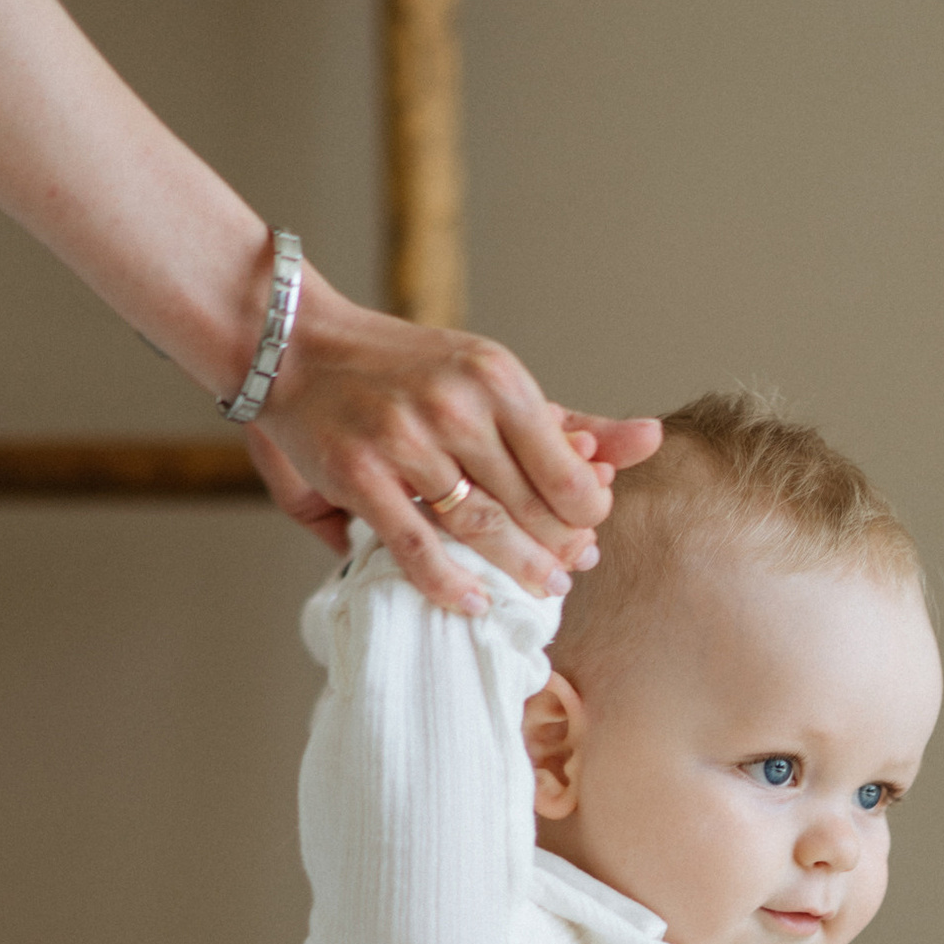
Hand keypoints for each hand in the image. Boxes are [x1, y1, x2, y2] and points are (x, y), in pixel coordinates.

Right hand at [250, 277, 659, 612]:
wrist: (297, 343)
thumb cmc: (405, 367)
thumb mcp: (488, 375)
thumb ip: (563, 418)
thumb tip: (645, 441)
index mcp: (496, 378)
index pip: (566, 468)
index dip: (586, 512)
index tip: (588, 533)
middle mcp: (456, 407)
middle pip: (530, 504)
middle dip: (556, 546)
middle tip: (566, 572)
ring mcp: (406, 443)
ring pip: (482, 528)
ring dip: (517, 569)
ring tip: (538, 589)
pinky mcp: (361, 477)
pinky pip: (419, 549)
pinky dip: (451, 583)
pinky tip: (475, 600)